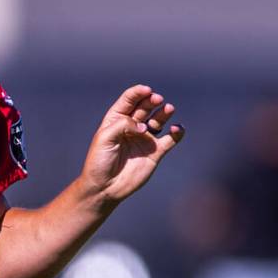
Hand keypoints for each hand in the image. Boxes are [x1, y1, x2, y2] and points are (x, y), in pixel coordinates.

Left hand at [80, 84, 185, 204]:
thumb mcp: (105, 138)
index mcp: (116, 119)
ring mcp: (145, 138)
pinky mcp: (155, 152)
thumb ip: (124, 126)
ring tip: (169, 109)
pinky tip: (177, 128)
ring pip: (158, 120)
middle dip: (152, 101)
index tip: (147, 90)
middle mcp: (132, 126)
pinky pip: (170, 139)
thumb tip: (145, 127)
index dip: (138, 93)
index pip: (129, 100)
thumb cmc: (100, 160)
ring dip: (164, 113)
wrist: (105, 186)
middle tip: (157, 100)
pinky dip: (176, 132)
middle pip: (145, 107)